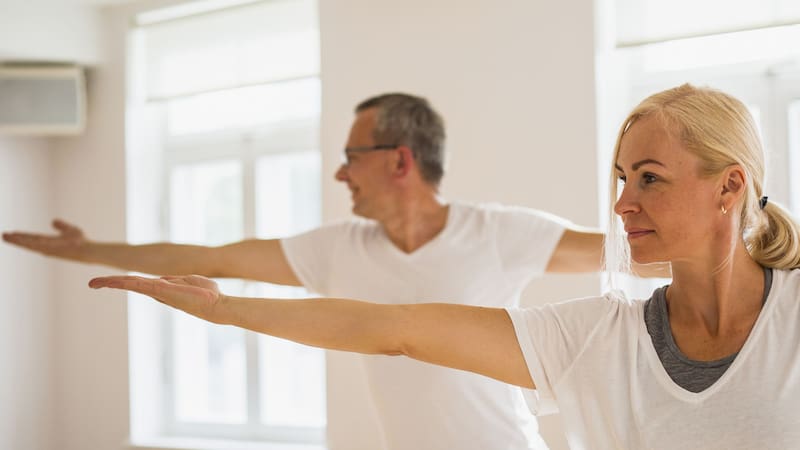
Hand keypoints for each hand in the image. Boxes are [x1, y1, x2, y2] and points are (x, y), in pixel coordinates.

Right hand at [3, 219, 87, 258]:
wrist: (89, 249)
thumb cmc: (81, 241)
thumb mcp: (70, 230)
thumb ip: (61, 226)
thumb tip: (53, 221)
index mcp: (49, 242)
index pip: (32, 238)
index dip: (21, 237)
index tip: (9, 234)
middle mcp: (47, 247)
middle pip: (28, 243)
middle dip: (16, 239)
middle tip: (3, 236)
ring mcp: (49, 249)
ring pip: (31, 245)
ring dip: (19, 241)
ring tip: (8, 237)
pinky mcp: (53, 250)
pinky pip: (40, 246)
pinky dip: (31, 243)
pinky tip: (23, 240)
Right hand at [89, 274, 227, 323]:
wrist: (216, 304)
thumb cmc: (207, 294)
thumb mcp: (191, 281)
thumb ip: (178, 280)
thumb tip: (169, 279)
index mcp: (162, 287)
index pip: (138, 282)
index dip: (123, 281)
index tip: (108, 280)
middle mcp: (157, 291)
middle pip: (130, 284)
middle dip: (110, 283)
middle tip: (92, 283)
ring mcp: (158, 291)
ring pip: (131, 284)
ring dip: (112, 282)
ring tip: (94, 282)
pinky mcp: (161, 290)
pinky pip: (140, 284)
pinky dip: (125, 282)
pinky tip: (113, 281)